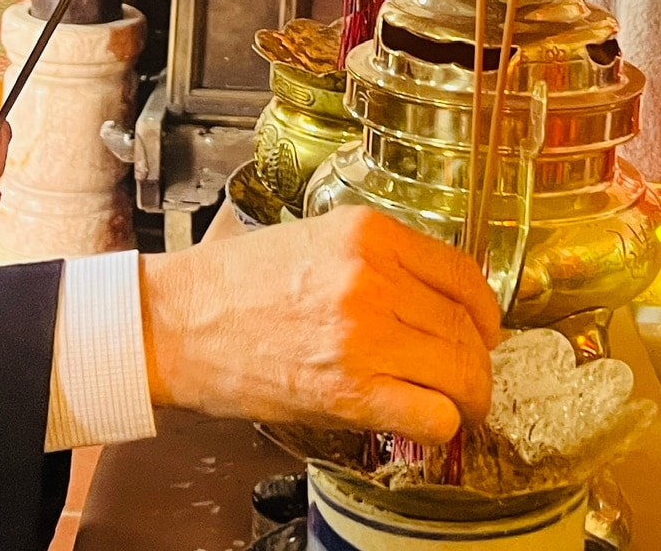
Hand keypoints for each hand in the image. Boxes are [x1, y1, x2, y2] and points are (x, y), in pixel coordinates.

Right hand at [139, 206, 499, 443]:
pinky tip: (425, 422)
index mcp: (368, 234)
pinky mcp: (349, 391)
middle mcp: (373, 279)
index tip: (485, 329)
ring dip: (467, 397)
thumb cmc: (234, 285)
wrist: (176, 323)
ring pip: (461, 373)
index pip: (463, 274)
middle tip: (468, 377)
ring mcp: (364, 336)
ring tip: (455, 406)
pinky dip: (440, 426)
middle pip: (467, 329)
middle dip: (477, 361)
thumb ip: (379, 258)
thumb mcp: (316, 239)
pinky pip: (432, 416)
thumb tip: (436, 296)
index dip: (485, 311)